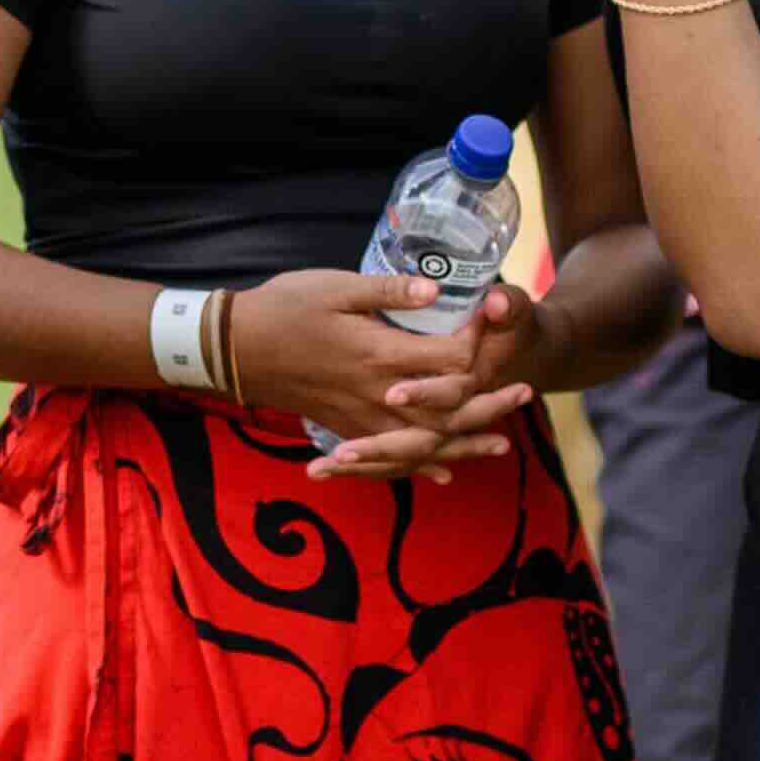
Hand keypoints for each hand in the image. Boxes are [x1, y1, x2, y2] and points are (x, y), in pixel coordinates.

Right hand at [220, 269, 513, 467]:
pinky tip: (445, 474)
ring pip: (424, 443)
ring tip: (502, 443)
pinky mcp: (346, 429)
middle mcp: (376, 395)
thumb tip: (438, 293)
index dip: (476, 346)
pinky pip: (391, 458)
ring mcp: (361, 418)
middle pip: (446, 412)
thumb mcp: (336, 287)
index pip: (446, 360)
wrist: (235, 350)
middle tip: (524, 393)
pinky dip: (421, 468)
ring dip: (465, 444)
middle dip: (488, 404)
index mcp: (378, 354)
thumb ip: (389, 291)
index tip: (492, 327)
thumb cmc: (285, 309)